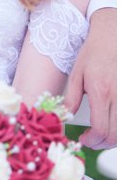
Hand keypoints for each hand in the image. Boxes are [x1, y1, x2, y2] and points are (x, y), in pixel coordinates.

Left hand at [64, 8, 116, 148]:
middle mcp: (119, 96)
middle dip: (103, 144)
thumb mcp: (76, 75)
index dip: (92, 141)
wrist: (113, 35)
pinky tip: (113, 123)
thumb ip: (71, 99)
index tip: (84, 139)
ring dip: (114, 138)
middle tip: (92, 140)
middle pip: (116, 135)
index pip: (101, 130)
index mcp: (101, 91)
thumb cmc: (93, 54)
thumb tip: (64, 118)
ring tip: (102, 134)